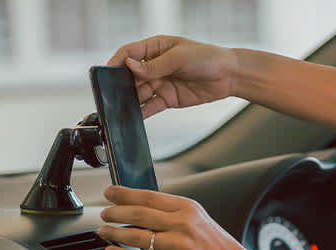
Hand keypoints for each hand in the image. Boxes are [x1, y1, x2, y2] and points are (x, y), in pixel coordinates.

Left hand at [97, 186, 281, 249]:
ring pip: (137, 236)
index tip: (110, 192)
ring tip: (104, 231)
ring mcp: (178, 245)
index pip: (149, 196)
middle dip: (115, 212)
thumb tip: (141, 207)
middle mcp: (182, 224)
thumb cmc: (218, 245)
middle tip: (104, 213)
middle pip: (139, 214)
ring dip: (114, 233)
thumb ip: (173, 211)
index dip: (125, 193)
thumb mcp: (198, 218)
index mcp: (188, 208)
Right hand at [107, 36, 238, 117]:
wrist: (229, 76)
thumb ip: (154, 65)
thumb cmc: (208, 58)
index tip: (106, 73)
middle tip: (111, 94)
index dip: (116, 62)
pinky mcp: (167, 98)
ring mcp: (160, 82)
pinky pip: (149, 106)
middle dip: (120, 85)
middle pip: (130, 75)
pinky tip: (132, 117)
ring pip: (137, 92)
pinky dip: (140, 112)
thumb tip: (130, 66)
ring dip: (128, 100)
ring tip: (120, 108)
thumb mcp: (180, 57)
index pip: (128, 52)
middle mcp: (154, 65)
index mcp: (155, 47)